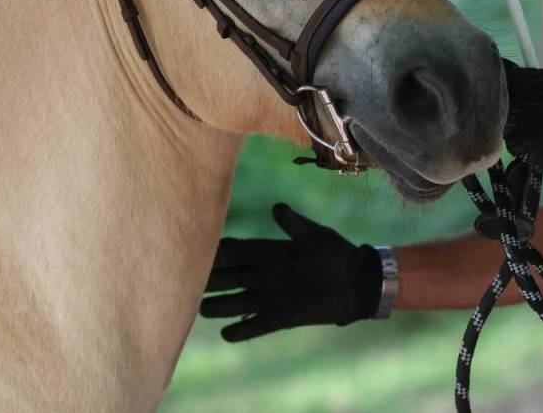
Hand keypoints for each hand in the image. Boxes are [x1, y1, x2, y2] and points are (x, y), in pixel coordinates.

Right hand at [199, 203, 382, 341]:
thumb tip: (277, 208)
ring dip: (219, 306)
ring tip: (199, 309)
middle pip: (229, 278)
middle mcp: (266, 275)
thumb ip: (296, 225)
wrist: (359, 284)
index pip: (237, 251)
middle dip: (209, 279)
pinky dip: (242, 330)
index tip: (194, 248)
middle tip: (183, 281)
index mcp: (271, 252)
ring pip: (236, 302)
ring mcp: (272, 297)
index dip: (217, 251)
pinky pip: (256, 326)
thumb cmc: (339, 254)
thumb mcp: (317, 236)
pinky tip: (226, 334)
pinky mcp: (282, 317)